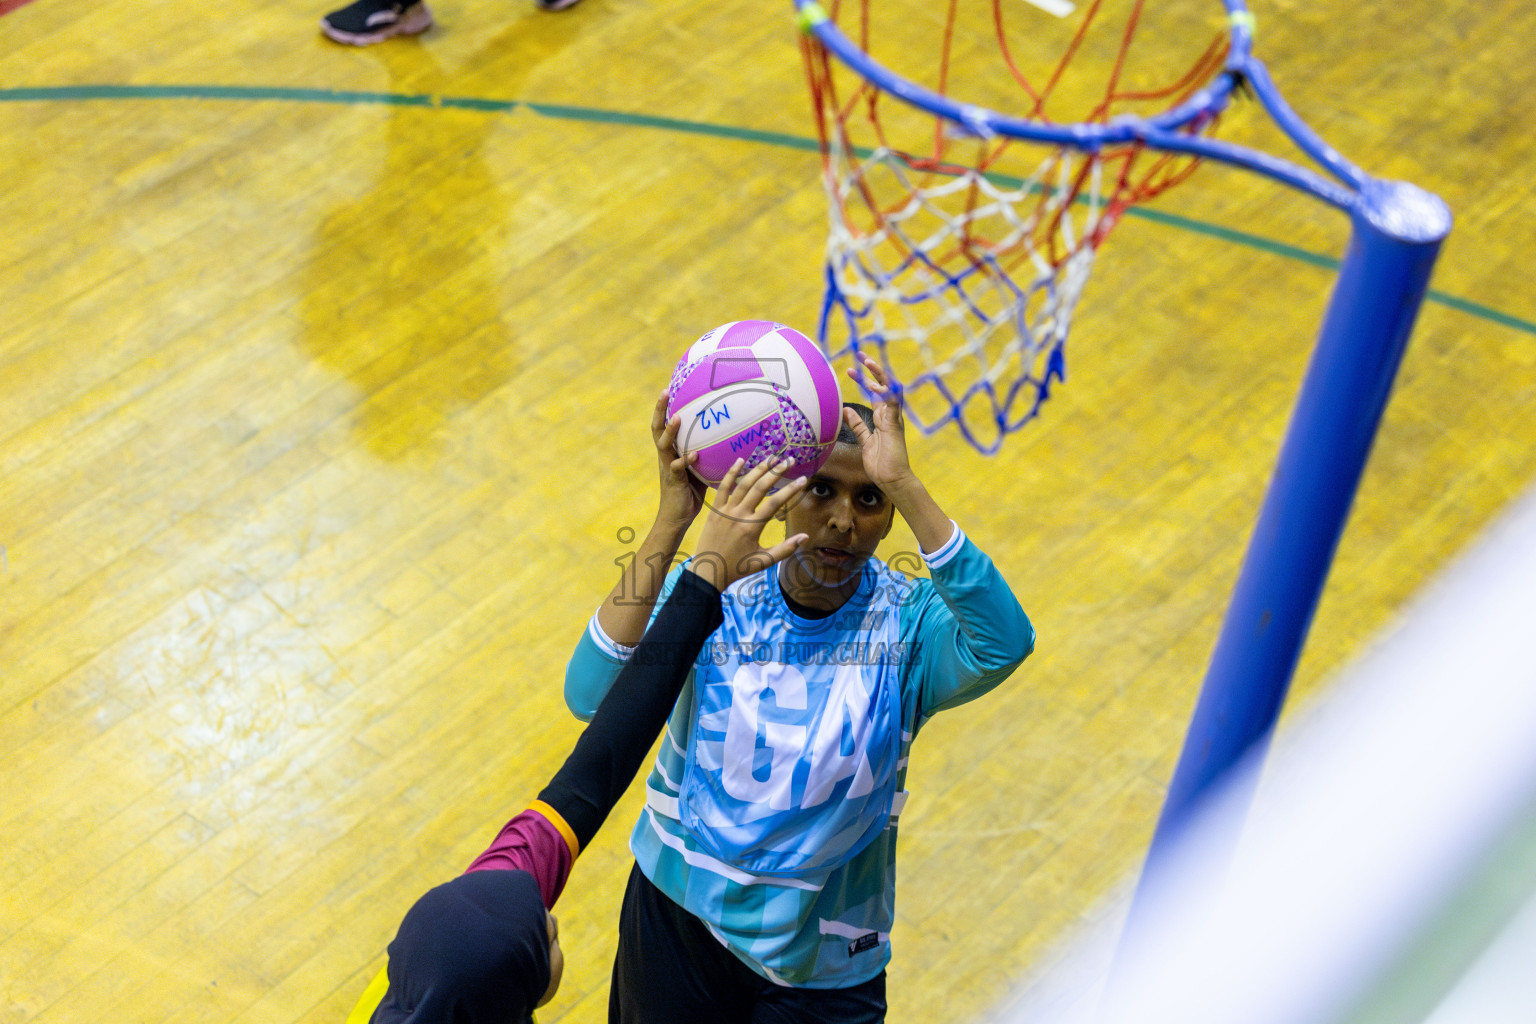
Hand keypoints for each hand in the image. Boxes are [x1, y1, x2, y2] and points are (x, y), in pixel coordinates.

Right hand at [652, 388, 705, 529]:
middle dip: (660, 410)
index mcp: (669, 453)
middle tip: (664, 392)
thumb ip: (706, 455)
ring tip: (677, 418)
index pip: (662, 426)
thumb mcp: (698, 470)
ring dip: (670, 432)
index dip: (663, 408)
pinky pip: (677, 469)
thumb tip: (728, 440)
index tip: (667, 389)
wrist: (677, 519)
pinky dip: (685, 460)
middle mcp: (665, 458)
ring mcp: (667, 469)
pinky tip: (695, 454)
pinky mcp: (674, 483)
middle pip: (657, 429)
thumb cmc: (691, 493)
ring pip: (663, 446)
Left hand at [686, 458, 807, 591]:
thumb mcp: (764, 562)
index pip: (775, 503)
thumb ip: (785, 549)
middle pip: (760, 488)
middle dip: (776, 472)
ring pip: (743, 484)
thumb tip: (805, 537)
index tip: (803, 479)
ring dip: (757, 469)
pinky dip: (731, 473)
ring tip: (771, 458)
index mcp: (752, 528)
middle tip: (789, 460)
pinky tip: (741, 460)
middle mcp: (739, 516)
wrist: (708, 571)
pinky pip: (723, 488)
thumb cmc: (738, 568)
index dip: (790, 490)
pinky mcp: (715, 510)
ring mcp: (725, 511)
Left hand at [844, 353, 917, 492]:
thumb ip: (857, 425)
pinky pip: (893, 404)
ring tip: (868, 362)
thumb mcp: (865, 441)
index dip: (863, 380)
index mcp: (882, 418)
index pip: (873, 393)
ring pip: (889, 390)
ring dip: (879, 375)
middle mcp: (889, 415)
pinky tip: (878, 382)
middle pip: (882, 386)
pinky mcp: (894, 425)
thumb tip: (846, 409)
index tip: (850, 370)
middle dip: (872, 370)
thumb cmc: (881, 464)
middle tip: (861, 355)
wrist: (892, 479)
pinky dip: (887, 392)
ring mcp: (893, 419)